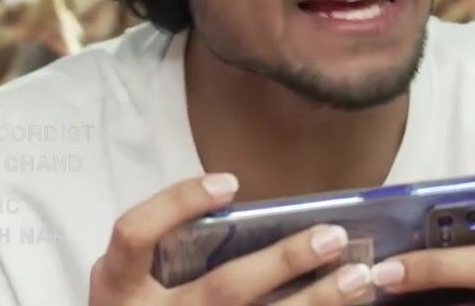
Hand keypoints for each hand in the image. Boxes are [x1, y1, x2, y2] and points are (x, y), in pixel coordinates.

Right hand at [89, 173, 372, 304]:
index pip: (135, 233)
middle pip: (222, 289)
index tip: (230, 181)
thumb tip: (246, 207)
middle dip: (283, 262)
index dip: (179, 203)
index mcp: (116, 287)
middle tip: (331, 236)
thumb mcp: (133, 281)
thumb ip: (169, 249)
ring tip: (358, 277)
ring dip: (315, 301)